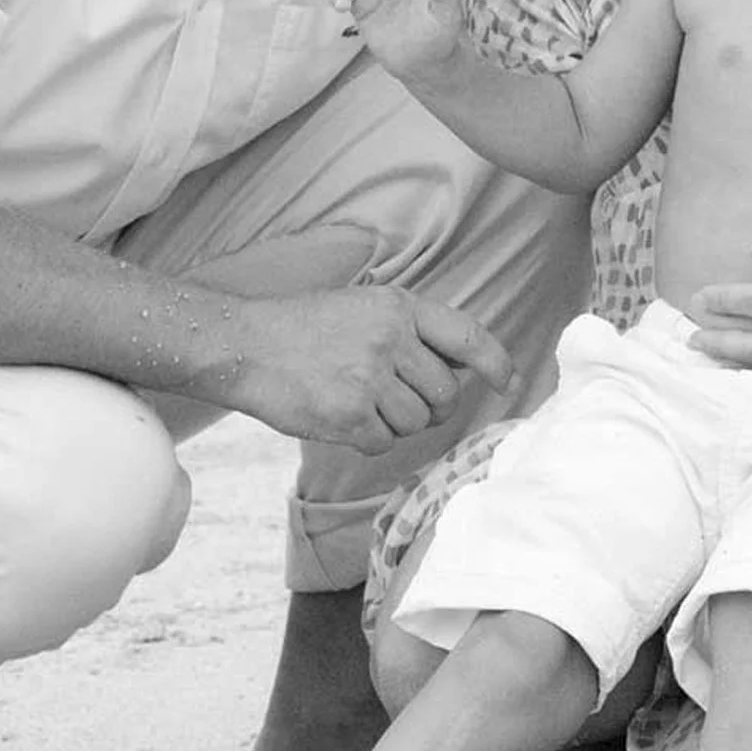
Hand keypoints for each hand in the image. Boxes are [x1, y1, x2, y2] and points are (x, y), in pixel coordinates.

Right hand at [220, 286, 516, 453]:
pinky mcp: (349, 414)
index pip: (467, 336)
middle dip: (429, 405)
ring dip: (395, 424)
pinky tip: (341, 416)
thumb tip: (465, 368)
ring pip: (417, 423)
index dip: (496, 362)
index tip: (508, 383)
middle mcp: (391, 339)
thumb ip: (412, 332)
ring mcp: (370, 377)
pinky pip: (383, 442)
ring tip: (360, 402)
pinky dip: (367, 439)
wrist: (243, 344)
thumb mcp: (364, 308)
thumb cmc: (304, 328)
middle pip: (445, 393)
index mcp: (400, 308)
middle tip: (394, 398)